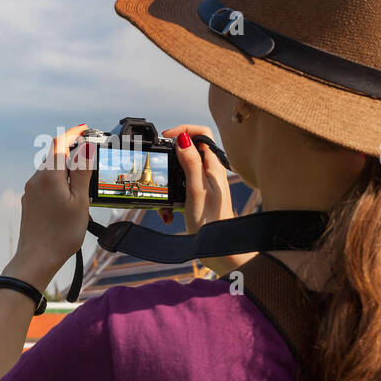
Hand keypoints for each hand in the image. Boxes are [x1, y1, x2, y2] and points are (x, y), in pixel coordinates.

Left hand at [5, 123, 92, 291]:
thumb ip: (82, 172)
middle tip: (91, 156)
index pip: (59, 143)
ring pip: (50, 172)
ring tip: (84, 186)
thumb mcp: (79, 201)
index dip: (73, 133)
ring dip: (66, 171)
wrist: (36, 259)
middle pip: (54, 157)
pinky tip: (71, 199)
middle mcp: (36, 180)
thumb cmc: (60, 234)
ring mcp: (30, 192)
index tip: (85, 128)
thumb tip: (85, 147)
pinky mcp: (29, 203)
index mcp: (49, 176)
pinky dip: (59, 184)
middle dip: (72, 153)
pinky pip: (46, 185)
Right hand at [160, 124, 252, 276]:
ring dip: (168, 185)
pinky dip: (171, 200)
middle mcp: (210, 172)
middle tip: (159, 173)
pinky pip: (180, 190)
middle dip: (170, 161)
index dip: (183, 131)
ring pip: (180, 173)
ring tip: (164, 203)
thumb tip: (183, 138)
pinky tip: (168, 214)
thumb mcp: (195, 190)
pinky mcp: (198, 197)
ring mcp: (205, 184)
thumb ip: (190, 163)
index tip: (165, 139)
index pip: (201, 134)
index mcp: (213, 166)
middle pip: (187, 152)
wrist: (221, 249)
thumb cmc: (211, 223)